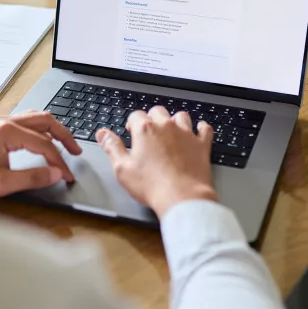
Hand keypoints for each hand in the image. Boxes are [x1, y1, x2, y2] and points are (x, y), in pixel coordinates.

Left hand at [0, 111, 81, 202]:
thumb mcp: (2, 183)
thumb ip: (33, 177)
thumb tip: (56, 174)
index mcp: (6, 132)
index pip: (44, 144)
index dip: (59, 161)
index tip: (67, 175)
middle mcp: (5, 122)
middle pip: (45, 121)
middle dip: (63, 136)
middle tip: (76, 152)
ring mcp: (0, 123)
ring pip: (36, 118)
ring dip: (53, 130)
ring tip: (65, 145)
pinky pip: (26, 122)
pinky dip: (41, 130)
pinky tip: (44, 141)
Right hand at [95, 106, 217, 218]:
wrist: (182, 197)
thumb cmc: (152, 186)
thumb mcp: (122, 169)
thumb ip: (112, 147)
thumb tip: (103, 134)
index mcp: (145, 130)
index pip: (136, 115)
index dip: (132, 123)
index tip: (132, 132)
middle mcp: (166, 127)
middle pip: (158, 111)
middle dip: (152, 118)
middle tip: (148, 132)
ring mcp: (186, 134)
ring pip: (180, 116)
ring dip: (175, 121)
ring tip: (170, 132)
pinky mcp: (202, 145)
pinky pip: (204, 128)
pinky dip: (201, 128)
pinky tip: (198, 131)